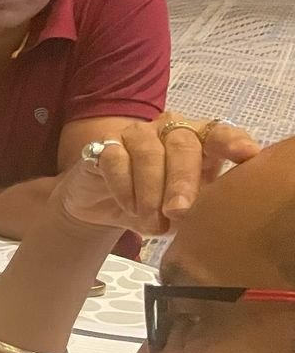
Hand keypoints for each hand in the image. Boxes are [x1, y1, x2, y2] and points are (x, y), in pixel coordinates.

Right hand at [58, 116, 259, 234]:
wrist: (103, 203)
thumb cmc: (155, 203)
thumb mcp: (185, 209)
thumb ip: (202, 207)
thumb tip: (216, 222)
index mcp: (201, 140)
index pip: (220, 133)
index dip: (233, 142)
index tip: (247, 156)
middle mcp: (172, 129)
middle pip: (183, 145)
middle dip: (182, 181)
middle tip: (179, 212)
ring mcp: (138, 134)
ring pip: (148, 153)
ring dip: (150, 191)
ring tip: (151, 223)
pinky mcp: (106, 145)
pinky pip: (116, 160)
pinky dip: (124, 187)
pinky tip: (129, 208)